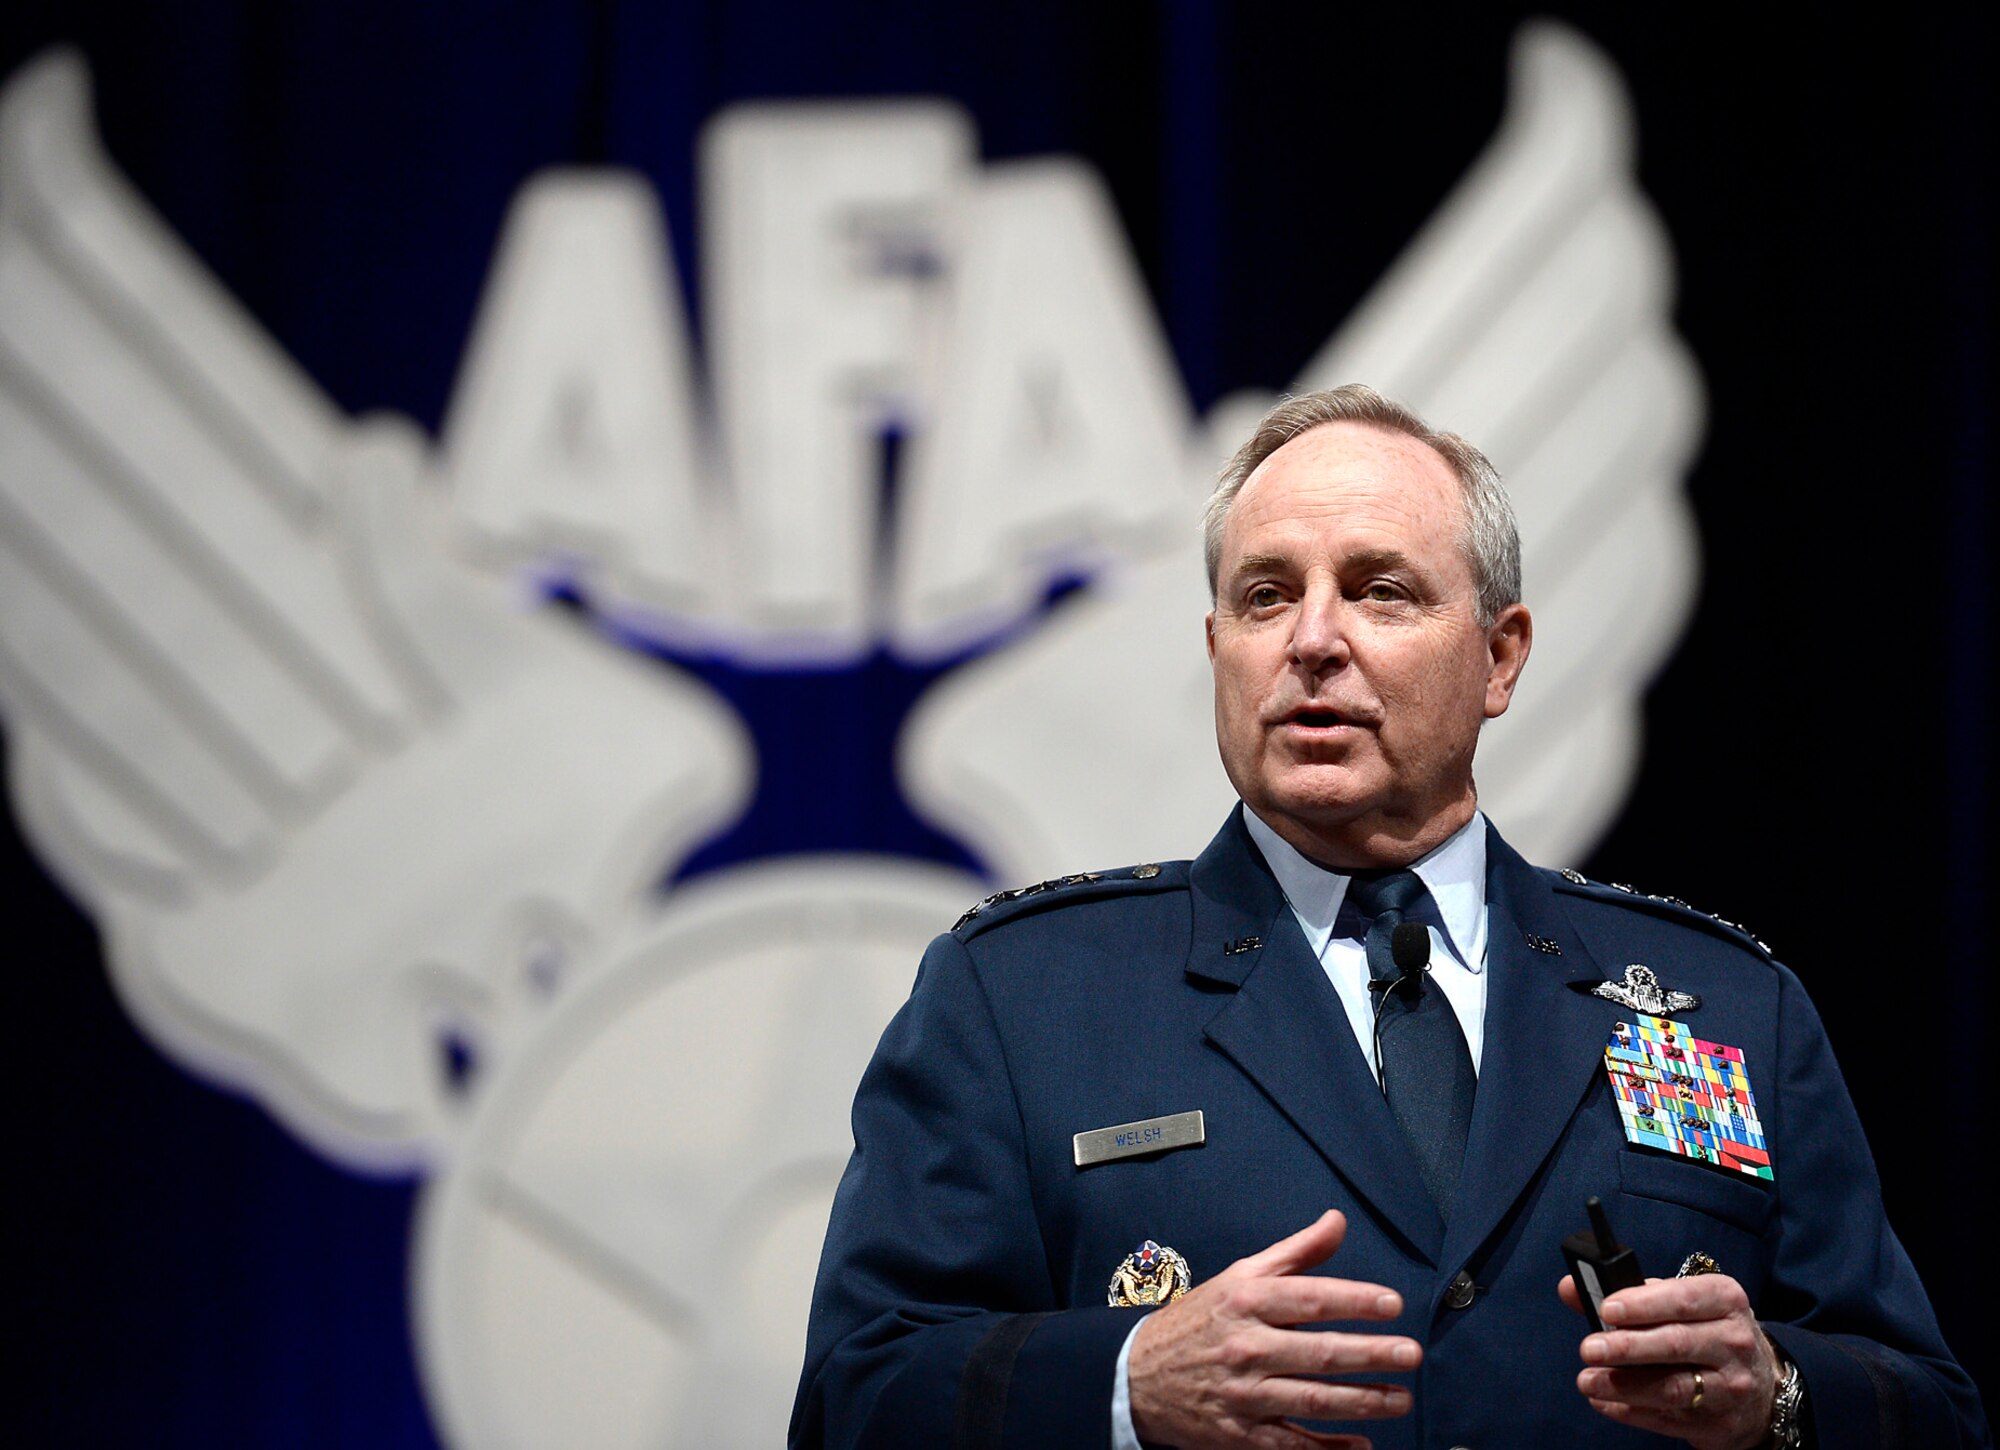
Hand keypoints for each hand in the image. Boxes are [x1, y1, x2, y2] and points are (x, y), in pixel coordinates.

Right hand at [1127, 1210, 1418, 1448]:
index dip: (1354, 1300)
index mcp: (1246, 1301)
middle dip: (1370, 1354)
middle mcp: (1246, 1346)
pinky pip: (1292, 1444)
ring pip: (1313, 1400)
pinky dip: (1328, 1449)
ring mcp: (1243, 1394)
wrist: (1137, 1375)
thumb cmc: (1199, 1320)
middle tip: (1411, 1354)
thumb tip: (1337, 1222)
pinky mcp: (1240, 1434)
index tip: (1393, 1304)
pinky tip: (1361, 1446)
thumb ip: (1295, 1253)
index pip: (1309, 1299)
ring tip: (1401, 1398)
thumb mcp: (1240, 1276)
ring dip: (1363, 1402)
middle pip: (1319, 1353)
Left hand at [1558, 1272, 1779, 1448]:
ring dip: (1624, 1385)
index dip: (1644, 1304)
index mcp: (1725, 1301)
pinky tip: (1605, 1403)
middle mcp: (1734, 1342)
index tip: (1607, 1309)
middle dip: (1628, 1346)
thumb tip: (1570, 1287)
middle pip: (1677, 1344)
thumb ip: (1626, 1294)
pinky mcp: (1719, 1423)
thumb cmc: (1706, 1331)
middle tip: (1589, 1348)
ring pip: (1673, 1387)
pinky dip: (1632, 1412)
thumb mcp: (1680, 1303)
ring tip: (1587, 1380)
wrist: (1760, 1386)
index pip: (1683, 1299)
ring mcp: (1730, 1387)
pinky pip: (1669, 1420)